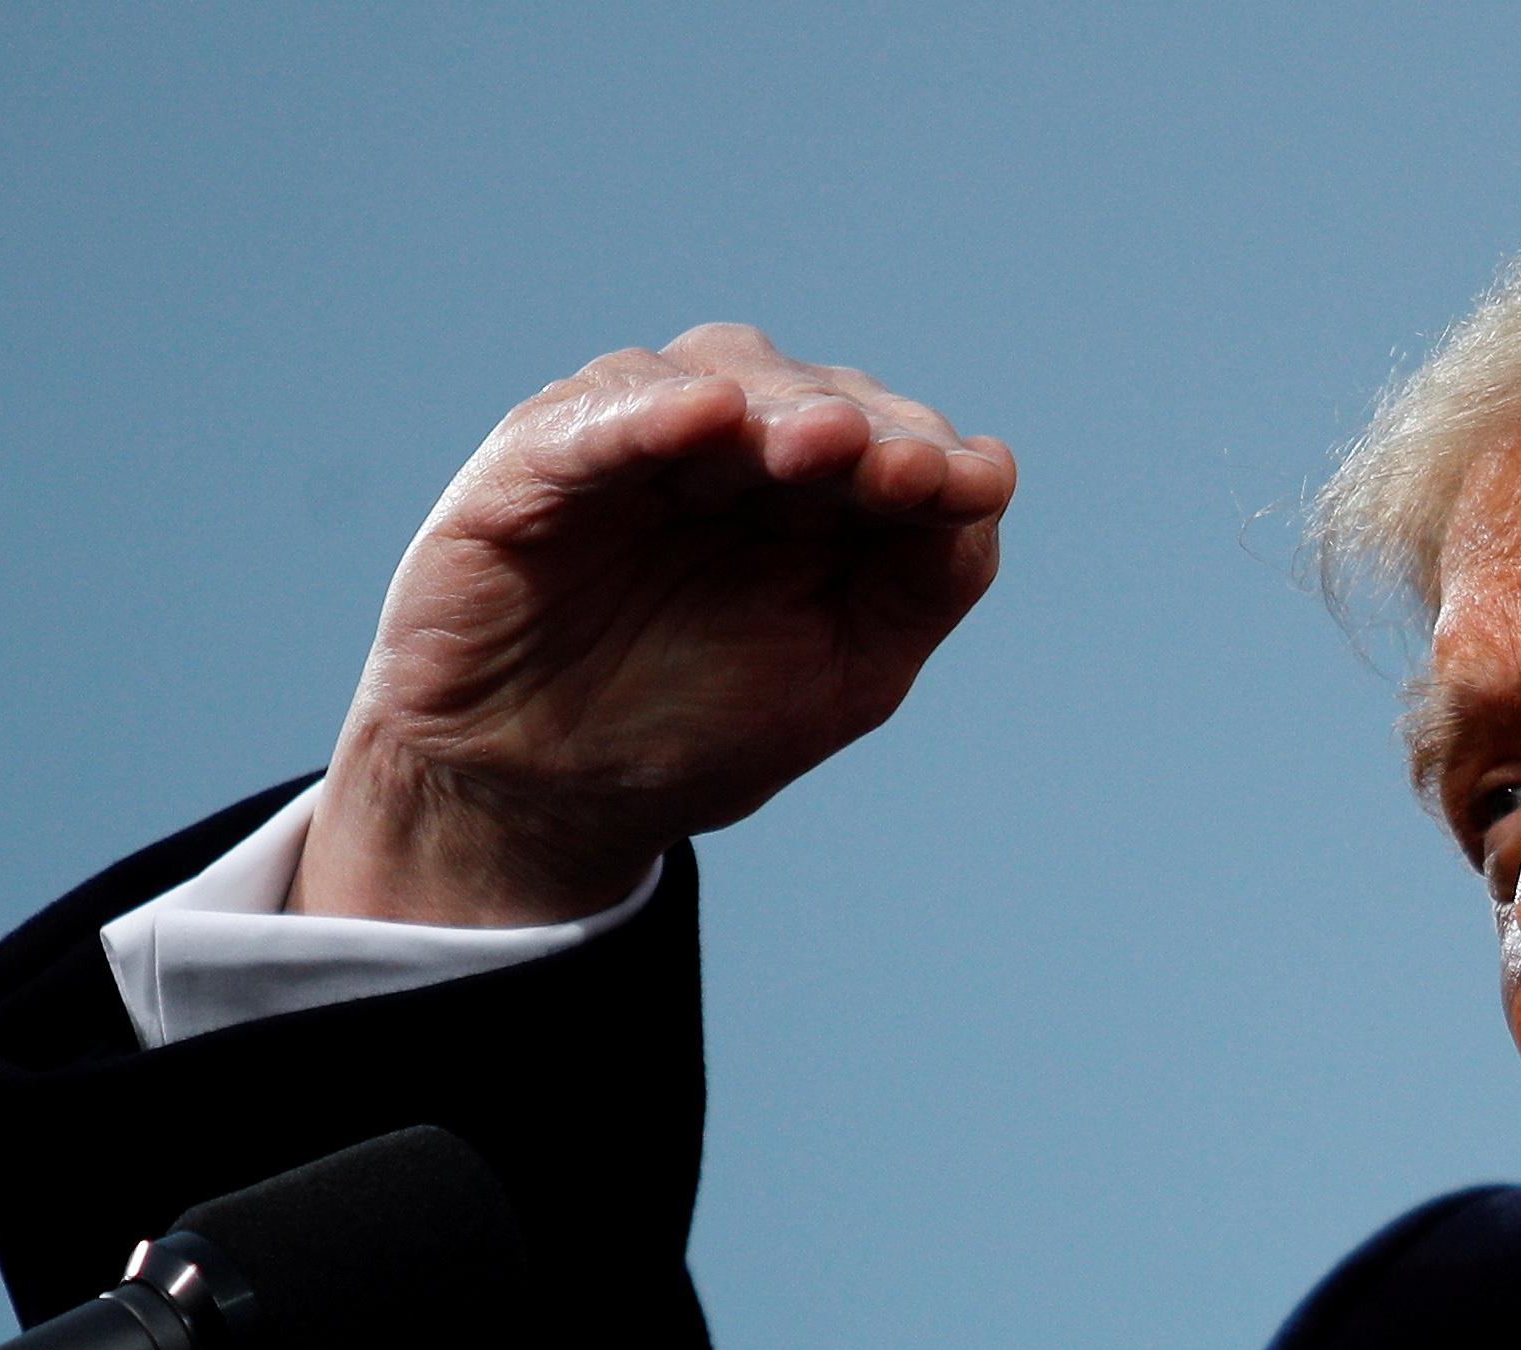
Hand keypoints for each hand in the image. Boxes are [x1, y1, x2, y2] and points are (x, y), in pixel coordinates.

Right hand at [294, 324, 1015, 923]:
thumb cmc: (701, 726)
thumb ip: (921, 584)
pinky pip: (591, 422)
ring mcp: (633, 441)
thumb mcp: (845, 671)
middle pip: (811, 397)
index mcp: (816, 489)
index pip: (890, 440)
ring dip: (776, 406)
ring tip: (826, 440)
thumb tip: (988, 488)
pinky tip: (704, 417)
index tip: (974, 485)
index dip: (933, 456)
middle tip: (906, 466)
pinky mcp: (532, 462)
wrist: (553, 799)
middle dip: (863, 429)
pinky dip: (645, 416)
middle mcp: (730, 444)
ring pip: (713, 380)